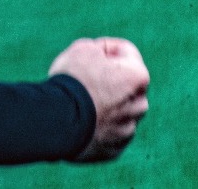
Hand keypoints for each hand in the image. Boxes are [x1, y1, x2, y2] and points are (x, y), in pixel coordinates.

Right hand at [48, 37, 150, 162]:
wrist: (57, 120)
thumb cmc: (72, 80)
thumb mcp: (84, 49)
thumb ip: (100, 50)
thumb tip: (102, 58)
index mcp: (138, 76)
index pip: (126, 51)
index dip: (105, 48)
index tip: (88, 53)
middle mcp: (139, 105)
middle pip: (126, 86)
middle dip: (110, 80)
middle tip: (84, 79)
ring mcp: (127, 130)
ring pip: (119, 112)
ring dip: (106, 106)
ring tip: (80, 103)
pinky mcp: (113, 150)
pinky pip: (108, 134)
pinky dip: (98, 127)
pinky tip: (79, 122)